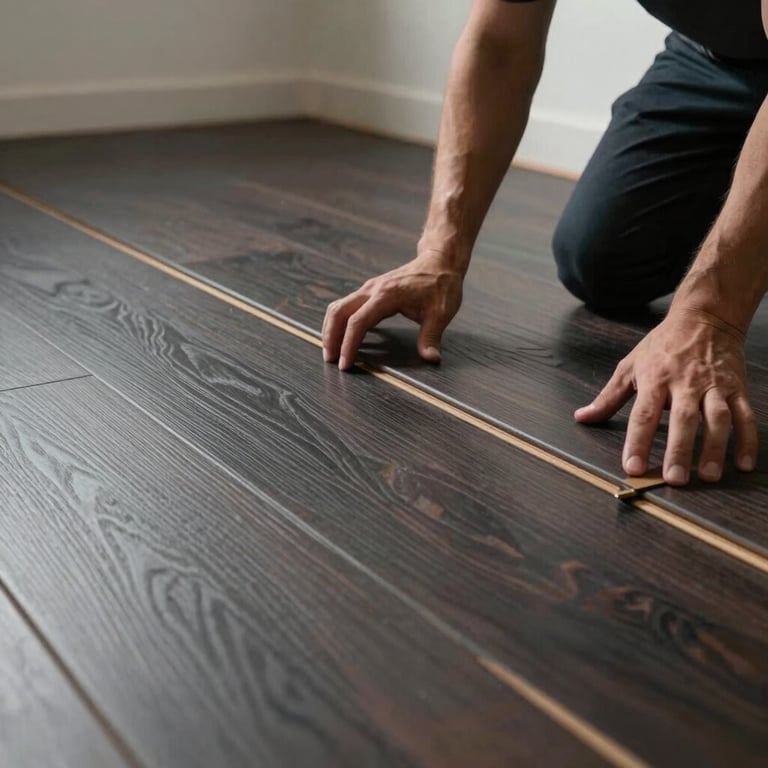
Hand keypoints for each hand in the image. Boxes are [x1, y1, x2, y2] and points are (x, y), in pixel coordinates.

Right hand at [322, 252, 463, 369]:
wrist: (439, 262)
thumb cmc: (440, 285)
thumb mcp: (440, 314)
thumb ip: (431, 337)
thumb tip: (431, 359)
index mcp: (387, 296)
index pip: (358, 322)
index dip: (349, 344)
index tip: (345, 363)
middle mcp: (372, 290)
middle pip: (339, 312)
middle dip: (331, 337)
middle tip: (330, 359)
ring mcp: (369, 289)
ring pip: (339, 307)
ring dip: (331, 328)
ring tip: (331, 350)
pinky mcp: (371, 290)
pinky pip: (347, 305)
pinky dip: (339, 321)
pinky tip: (343, 336)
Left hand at [575, 308, 757, 484]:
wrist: (705, 318)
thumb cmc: (663, 345)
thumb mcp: (630, 366)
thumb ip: (608, 397)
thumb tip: (582, 417)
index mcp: (655, 380)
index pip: (643, 414)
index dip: (637, 442)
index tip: (632, 467)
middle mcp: (685, 384)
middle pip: (682, 419)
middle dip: (679, 450)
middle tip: (674, 479)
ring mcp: (714, 386)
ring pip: (717, 418)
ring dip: (714, 448)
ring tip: (709, 476)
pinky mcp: (737, 387)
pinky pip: (745, 415)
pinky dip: (747, 440)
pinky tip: (743, 463)